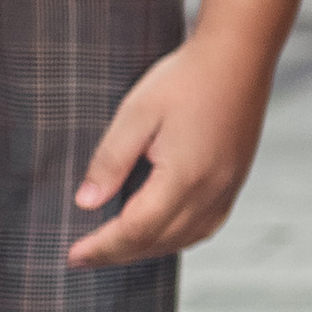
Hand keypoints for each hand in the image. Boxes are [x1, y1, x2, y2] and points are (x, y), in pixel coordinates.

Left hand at [68, 0, 298, 267]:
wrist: (238, 55)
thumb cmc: (186, 78)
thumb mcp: (136, 113)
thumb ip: (110, 161)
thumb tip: (86, 202)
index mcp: (184, 177)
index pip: (136, 229)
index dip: (103, 247)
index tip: (73, 256)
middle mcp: (210, 191)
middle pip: (159, 241)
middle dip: (119, 253)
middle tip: (85, 256)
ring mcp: (227, 188)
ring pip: (184, 239)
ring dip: (148, 249)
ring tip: (117, 247)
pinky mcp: (235, 180)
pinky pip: (205, 226)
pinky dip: (177, 237)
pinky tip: (160, 230)